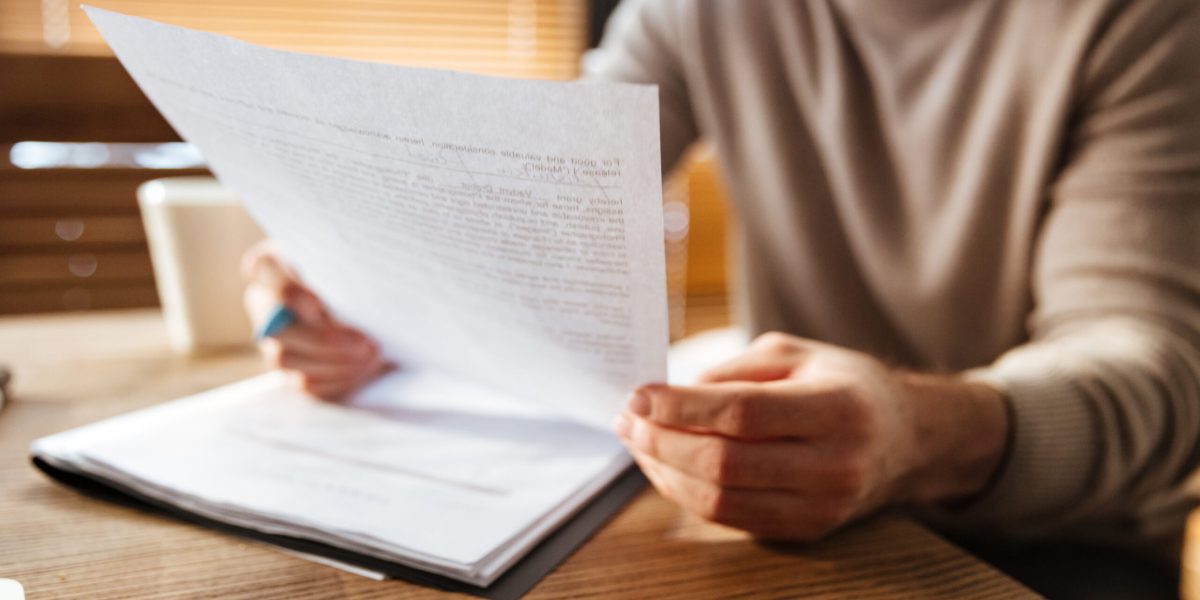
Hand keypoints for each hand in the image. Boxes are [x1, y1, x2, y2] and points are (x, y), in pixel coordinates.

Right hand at [241, 240, 385, 398]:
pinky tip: (365, 369)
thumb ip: (349, 265)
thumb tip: (366, 293)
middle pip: (278, 327)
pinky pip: (305, 383)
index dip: (287, 290)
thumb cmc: (357, 266)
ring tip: (373, 356)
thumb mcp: (353, 257)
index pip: (262, 267)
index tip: (318, 305)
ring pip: (288, 359)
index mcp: (272, 264)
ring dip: (335, 362)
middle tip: (365, 343)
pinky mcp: (292, 368)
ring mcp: (274, 339)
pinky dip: (337, 379)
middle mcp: (264, 302)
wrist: (369, 296)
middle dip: (323, 340)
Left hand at [616, 332, 1007, 540]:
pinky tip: (666, 467)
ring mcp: (822, 506)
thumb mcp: (796, 354)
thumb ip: (734, 372)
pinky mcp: (806, 530)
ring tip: (639, 442)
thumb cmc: (844, 385)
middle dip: (662, 442)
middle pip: (725, 463)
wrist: (907, 439)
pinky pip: (732, 518)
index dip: (682, 408)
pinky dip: (688, 495)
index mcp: (837, 408)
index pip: (743, 414)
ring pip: (722, 501)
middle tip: (629, 419)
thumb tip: (668, 396)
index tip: (639, 395)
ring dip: (666, 473)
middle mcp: (835, 464)